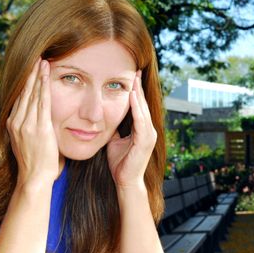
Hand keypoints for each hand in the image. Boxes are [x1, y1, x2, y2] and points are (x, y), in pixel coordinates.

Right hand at [6, 58, 59, 186]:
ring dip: (38, 76)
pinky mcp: (40, 127)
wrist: (34, 177)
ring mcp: (27, 124)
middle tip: (36, 58)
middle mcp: (17, 121)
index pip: (20, 98)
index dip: (26, 83)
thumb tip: (36, 119)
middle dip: (31, 74)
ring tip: (43, 61)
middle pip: (24, 92)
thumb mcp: (25, 142)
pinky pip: (42, 102)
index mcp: (13, 124)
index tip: (31, 69)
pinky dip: (44, 86)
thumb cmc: (34, 162)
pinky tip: (46, 75)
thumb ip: (28, 128)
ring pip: (33, 94)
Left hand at [107, 70, 156, 188]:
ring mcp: (149, 135)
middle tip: (136, 70)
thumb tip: (105, 118)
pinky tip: (133, 96)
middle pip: (143, 104)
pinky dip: (137, 107)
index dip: (135, 91)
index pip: (138, 106)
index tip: (131, 76)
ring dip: (139, 93)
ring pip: (143, 109)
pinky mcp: (145, 141)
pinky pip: (141, 120)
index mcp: (142, 129)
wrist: (126, 182)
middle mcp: (148, 130)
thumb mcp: (115, 141)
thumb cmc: (120, 164)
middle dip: (139, 87)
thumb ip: (114, 129)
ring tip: (135, 79)